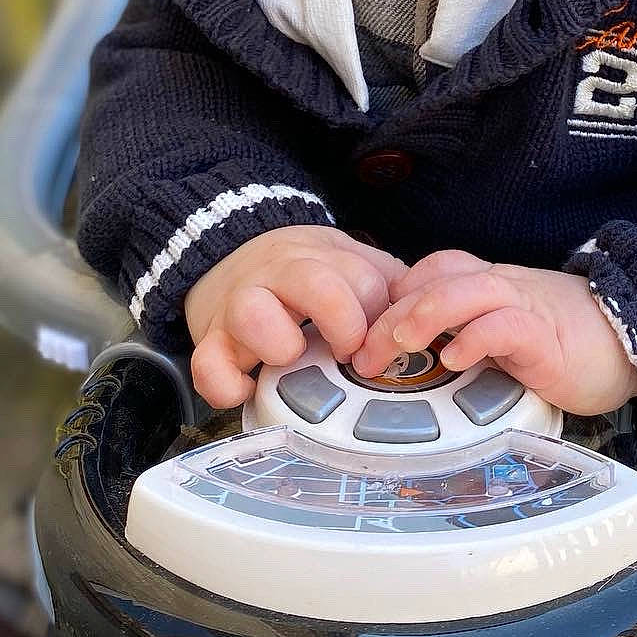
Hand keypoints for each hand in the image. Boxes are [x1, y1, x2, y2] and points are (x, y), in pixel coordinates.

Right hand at [183, 226, 402, 408]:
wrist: (229, 248)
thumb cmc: (303, 270)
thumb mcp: (348, 261)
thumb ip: (385, 281)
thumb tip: (430, 311)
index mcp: (321, 258)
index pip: (365, 279)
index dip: (380, 314)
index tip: (380, 337)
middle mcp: (278, 276)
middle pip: (315, 285)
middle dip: (343, 323)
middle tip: (348, 353)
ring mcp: (239, 307)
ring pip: (252, 314)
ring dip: (279, 343)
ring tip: (292, 358)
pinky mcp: (208, 339)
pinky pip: (207, 365)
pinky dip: (227, 385)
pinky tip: (248, 389)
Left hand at [351, 249, 636, 416]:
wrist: (631, 338)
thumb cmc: (569, 342)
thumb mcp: (508, 333)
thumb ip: (470, 334)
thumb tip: (419, 358)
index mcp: (488, 284)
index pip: (428, 272)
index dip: (390, 297)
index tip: (361, 334)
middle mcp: (500, 286)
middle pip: (433, 281)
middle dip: (389, 316)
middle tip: (361, 354)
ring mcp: (523, 306)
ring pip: (463, 291)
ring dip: (423, 316)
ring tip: (396, 347)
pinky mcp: (545, 335)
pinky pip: (505, 326)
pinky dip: (475, 338)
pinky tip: (454, 360)